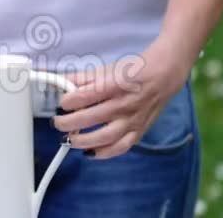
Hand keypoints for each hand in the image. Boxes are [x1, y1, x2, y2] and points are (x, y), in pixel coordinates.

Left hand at [53, 40, 191, 158]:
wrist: (164, 75)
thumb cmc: (133, 71)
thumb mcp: (107, 69)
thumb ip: (83, 77)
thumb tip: (62, 81)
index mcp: (114, 85)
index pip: (86, 96)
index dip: (68, 101)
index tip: (60, 103)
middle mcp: (124, 104)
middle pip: (91, 118)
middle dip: (69, 123)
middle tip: (57, 123)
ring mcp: (132, 120)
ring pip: (105, 137)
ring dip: (83, 141)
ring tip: (69, 139)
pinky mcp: (139, 131)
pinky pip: (121, 147)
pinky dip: (104, 153)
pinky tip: (89, 152)